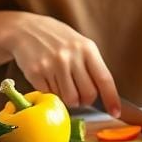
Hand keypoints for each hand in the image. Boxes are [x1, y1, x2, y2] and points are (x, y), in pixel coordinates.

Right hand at [4, 13, 119, 115]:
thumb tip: (103, 94)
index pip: (104, 79)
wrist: (26, 29)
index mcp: (87, 48)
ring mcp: (52, 65)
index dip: (111, 98)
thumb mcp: (80, 44)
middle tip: (79, 94)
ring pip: (69, 99)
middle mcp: (71, 56)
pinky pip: (50, 95)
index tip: (116, 112)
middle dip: (85, 100)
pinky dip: (51, 93)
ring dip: (68, 98)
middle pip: (87, 94)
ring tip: (62, 85)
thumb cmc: (58, 39)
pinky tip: (48, 79)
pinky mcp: (36, 73)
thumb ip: (91, 66)